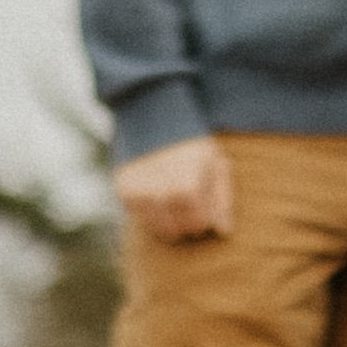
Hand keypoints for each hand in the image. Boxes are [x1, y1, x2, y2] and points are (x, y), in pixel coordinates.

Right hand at [113, 134, 233, 243]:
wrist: (152, 115)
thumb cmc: (190, 142)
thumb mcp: (214, 163)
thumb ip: (222, 198)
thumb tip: (223, 231)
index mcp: (187, 187)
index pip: (199, 224)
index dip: (205, 219)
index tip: (205, 207)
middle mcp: (160, 193)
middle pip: (177, 231)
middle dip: (186, 223)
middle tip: (189, 206)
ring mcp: (139, 193)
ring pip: (157, 228)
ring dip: (167, 222)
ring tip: (174, 202)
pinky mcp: (123, 190)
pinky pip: (139, 217)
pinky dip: (150, 214)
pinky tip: (157, 196)